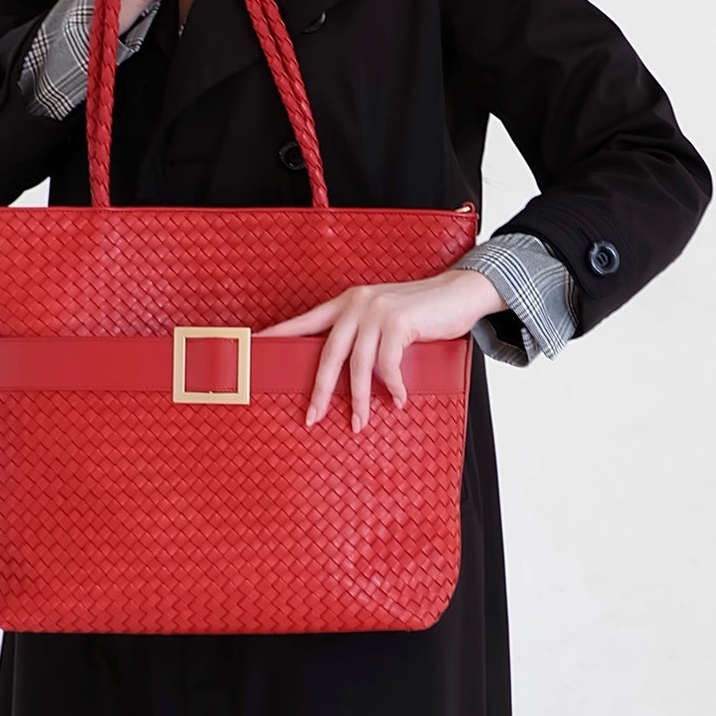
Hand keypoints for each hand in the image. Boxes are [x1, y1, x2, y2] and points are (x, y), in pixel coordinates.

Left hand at [257, 265, 508, 430]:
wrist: (459, 292)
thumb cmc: (421, 311)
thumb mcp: (384, 318)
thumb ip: (363, 335)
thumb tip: (346, 373)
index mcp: (346, 302)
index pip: (305, 321)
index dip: (280, 334)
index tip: (256, 347)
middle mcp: (356, 304)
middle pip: (328, 355)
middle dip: (320, 391)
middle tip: (312, 417)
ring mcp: (377, 312)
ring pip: (358, 366)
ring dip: (360, 400)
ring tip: (360, 423)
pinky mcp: (399, 322)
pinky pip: (388, 365)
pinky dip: (393, 387)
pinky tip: (398, 400)